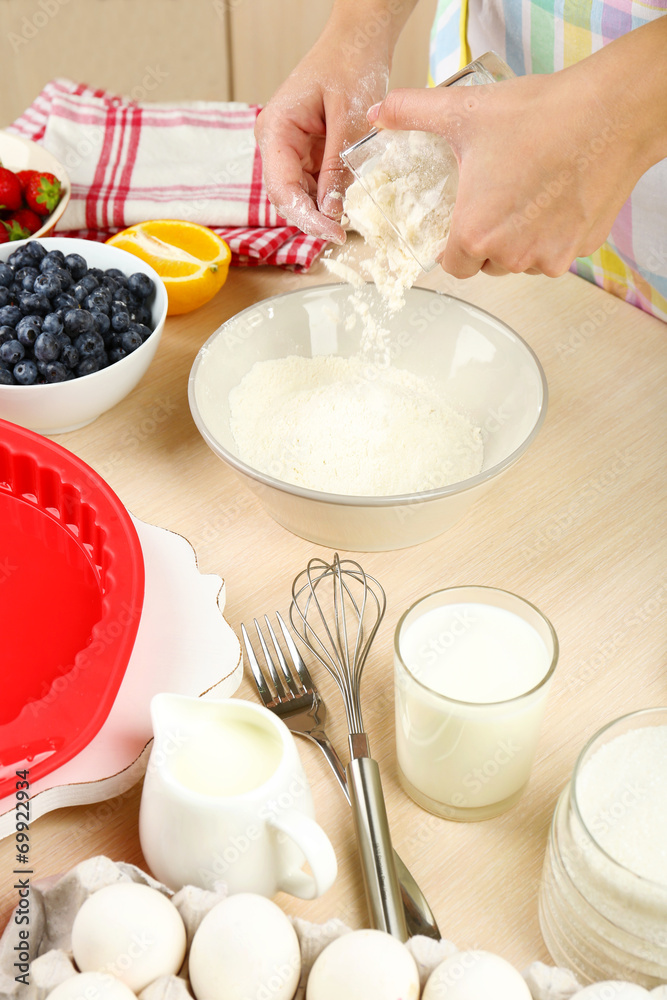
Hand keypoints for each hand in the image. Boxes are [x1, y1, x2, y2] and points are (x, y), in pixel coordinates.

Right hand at [255, 1, 419, 241]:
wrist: (358, 40)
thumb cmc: (351, 64)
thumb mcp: (350, 120)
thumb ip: (338, 167)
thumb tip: (332, 212)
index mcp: (275, 130)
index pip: (282, 189)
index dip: (306, 217)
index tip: (334, 233)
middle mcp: (276, 143)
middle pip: (288, 197)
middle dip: (313, 218)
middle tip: (343, 234)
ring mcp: (290, 149)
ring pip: (301, 195)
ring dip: (323, 209)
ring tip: (349, 219)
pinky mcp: (307, 153)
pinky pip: (315, 184)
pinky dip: (330, 195)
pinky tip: (348, 201)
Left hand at [368, 23, 666, 277]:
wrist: (610, 113)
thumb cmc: (541, 117)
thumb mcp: (464, 112)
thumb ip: (413, 113)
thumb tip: (380, 113)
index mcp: (475, 234)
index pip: (453, 265)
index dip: (453, 246)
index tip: (461, 224)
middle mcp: (512, 255)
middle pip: (488, 264)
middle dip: (486, 240)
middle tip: (495, 199)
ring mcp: (550, 256)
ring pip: (523, 261)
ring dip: (519, 241)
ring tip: (526, 195)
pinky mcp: (582, 249)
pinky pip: (557, 252)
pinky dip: (553, 235)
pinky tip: (556, 199)